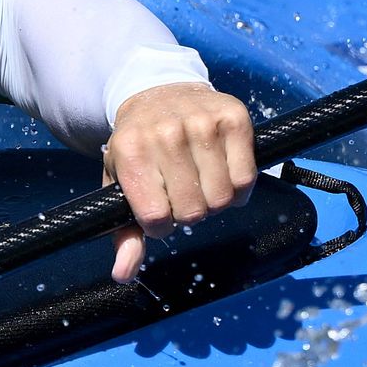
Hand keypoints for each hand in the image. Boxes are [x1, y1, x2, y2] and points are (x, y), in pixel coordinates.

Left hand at [98, 80, 259, 280]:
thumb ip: (123, 233)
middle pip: (193, 212)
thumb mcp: (120, 184)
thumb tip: (123, 275)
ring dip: (213, 201)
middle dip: (188, 212)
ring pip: (222, 199)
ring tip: (200, 182)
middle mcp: (166, 133)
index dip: (160, 224)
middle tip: (181, 191)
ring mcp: (201, 122)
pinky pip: (246, 179)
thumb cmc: (139, 147)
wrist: (159, 91)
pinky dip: (238, 188)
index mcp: (131, 150)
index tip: (157, 207)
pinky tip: (222, 174)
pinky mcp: (234, 117)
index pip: (157, 218)